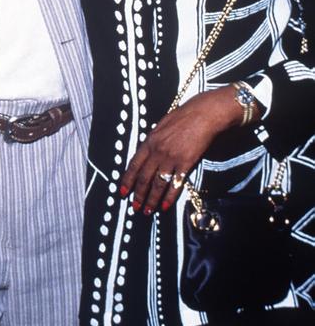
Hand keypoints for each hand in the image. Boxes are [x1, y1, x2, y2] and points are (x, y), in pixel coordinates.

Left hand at [119, 87, 243, 214]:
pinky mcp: (185, 163)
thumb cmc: (182, 116)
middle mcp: (157, 152)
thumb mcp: (160, 126)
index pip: (134, 165)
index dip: (127, 180)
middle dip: (138, 194)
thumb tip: (146, 153)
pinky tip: (165, 206)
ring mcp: (171, 158)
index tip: (122, 192)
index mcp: (149, 142)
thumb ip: (152, 141)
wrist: (202, 114)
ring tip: (148, 210)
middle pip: (144, 178)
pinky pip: (175, 184)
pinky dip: (169, 197)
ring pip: (158, 184)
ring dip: (152, 199)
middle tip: (134, 207)